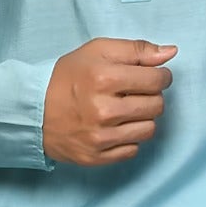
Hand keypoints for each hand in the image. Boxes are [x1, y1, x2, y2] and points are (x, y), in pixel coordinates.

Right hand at [41, 38, 177, 165]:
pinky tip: (116, 127)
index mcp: (104, 78)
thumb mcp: (97, 51)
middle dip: (151, 96)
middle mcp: (104, 110)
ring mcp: (101, 137)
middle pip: (157, 106)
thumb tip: (171, 53)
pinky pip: (134, 149)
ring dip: (142, 118)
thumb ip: (136, 50)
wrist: (34, 111)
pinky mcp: (98, 156)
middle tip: (134, 93)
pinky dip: (129, 138)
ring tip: (126, 110)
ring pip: (149, 129)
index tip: (151, 76)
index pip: (157, 80)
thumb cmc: (67, 78)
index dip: (160, 76)